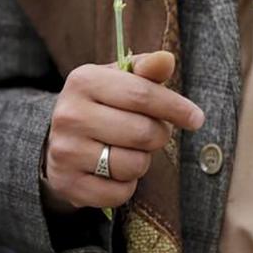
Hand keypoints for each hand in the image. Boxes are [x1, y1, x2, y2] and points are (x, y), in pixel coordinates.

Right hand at [43, 51, 204, 211]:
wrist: (56, 140)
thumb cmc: (101, 105)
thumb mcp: (119, 80)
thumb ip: (146, 70)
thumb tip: (167, 60)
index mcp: (83, 80)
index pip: (142, 94)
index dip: (175, 107)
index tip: (196, 118)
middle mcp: (69, 114)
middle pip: (142, 133)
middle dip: (159, 135)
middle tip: (154, 133)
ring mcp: (65, 151)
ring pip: (133, 165)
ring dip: (142, 162)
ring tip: (129, 151)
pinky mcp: (68, 183)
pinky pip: (119, 192)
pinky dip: (126, 186)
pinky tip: (114, 172)